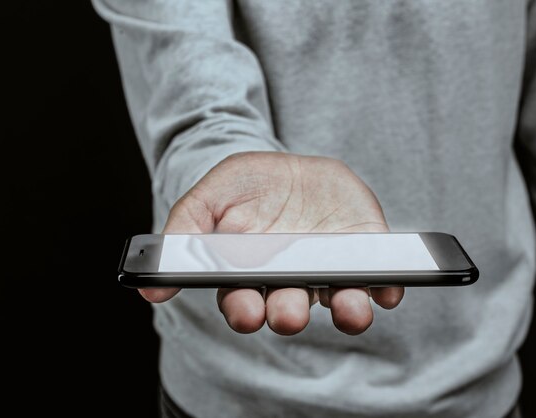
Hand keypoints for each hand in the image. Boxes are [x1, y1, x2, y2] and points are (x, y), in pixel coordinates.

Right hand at [140, 152, 403, 334]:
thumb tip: (148, 289)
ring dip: (347, 310)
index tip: (245, 309)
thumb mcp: (209, 196)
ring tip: (351, 307)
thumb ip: (183, 234)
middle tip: (288, 310)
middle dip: (288, 313)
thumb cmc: (245, 186)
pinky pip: (379, 278)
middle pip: (291, 308)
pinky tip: (387, 286)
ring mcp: (330, 269)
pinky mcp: (364, 253)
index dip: (243, 310)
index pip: (243, 302)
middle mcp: (291, 281)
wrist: (290, 168)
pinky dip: (386, 286)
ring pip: (340, 301)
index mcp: (250, 274)